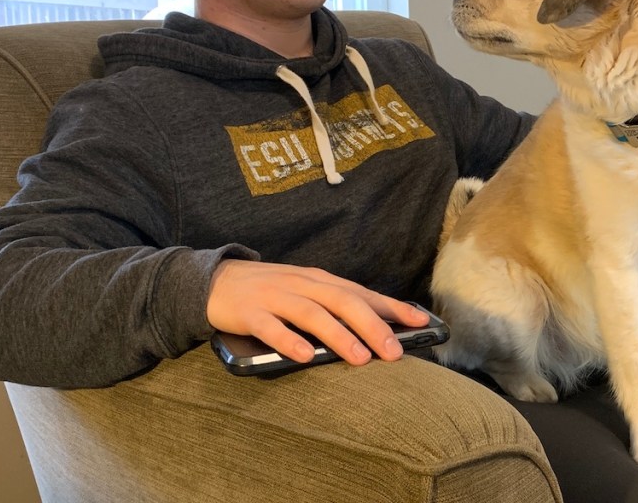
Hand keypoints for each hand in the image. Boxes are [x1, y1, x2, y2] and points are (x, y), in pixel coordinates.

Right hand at [206, 259, 430, 366]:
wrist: (215, 280)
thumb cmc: (270, 290)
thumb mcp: (305, 291)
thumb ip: (334, 306)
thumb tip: (376, 328)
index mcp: (319, 281)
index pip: (362, 292)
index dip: (392, 307)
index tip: (422, 323)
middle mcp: (302, 285)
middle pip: (343, 301)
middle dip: (372, 325)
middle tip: (394, 351)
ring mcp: (275, 296)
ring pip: (312, 314)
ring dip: (338, 335)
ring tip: (360, 357)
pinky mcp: (250, 313)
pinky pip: (271, 328)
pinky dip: (288, 341)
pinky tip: (303, 357)